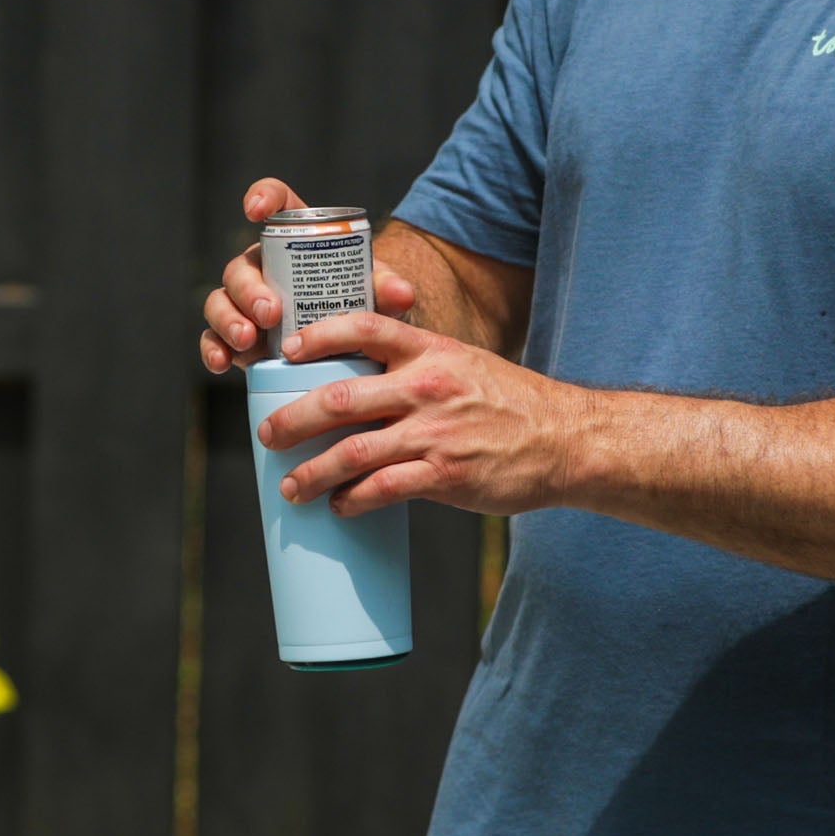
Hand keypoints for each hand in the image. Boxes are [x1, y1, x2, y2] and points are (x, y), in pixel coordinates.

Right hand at [199, 177, 427, 375]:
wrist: (355, 344)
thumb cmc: (361, 303)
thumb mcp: (377, 292)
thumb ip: (387, 288)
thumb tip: (401, 294)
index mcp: (294, 240)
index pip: (276, 204)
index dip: (263, 198)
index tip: (257, 211)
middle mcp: (262, 267)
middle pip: (242, 267)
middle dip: (249, 289)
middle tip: (272, 313)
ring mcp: (245, 304)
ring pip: (221, 301)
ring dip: (228, 319)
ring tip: (248, 340)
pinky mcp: (237, 338)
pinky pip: (213, 340)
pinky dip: (213, 350)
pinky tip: (221, 365)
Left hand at [252, 309, 587, 516]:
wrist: (567, 440)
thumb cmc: (515, 405)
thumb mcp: (467, 366)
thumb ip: (420, 371)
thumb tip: (367, 389)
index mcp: (431, 351)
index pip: (363, 328)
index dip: (317, 336)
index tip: (287, 351)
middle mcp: (426, 387)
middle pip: (338, 399)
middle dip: (292, 420)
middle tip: (267, 435)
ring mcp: (433, 432)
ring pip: (350, 453)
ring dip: (311, 473)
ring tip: (291, 487)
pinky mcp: (444, 474)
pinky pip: (381, 490)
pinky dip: (351, 500)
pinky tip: (340, 507)